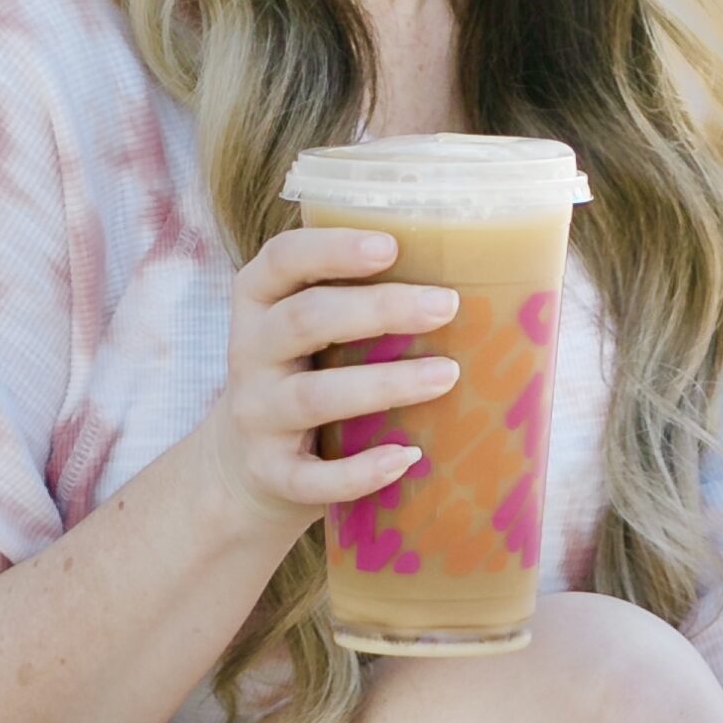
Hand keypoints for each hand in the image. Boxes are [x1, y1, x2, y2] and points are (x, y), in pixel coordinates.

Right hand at [196, 225, 462, 551]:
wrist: (246, 467)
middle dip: (379, 310)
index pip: (282, 259)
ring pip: (314, 396)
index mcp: (260, 301)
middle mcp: (248, 352)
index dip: (332, 249)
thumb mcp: (312, 329)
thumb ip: (360, 298)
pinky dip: (360, 471)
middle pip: (306, 320)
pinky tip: (406, 457)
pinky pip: (312, 476)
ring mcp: (256, 415)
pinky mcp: (270, 473)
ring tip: (447, 375)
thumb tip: (476, 273)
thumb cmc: (307, 374)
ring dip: (384, 384)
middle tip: (446, 305)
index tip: (390, 246)